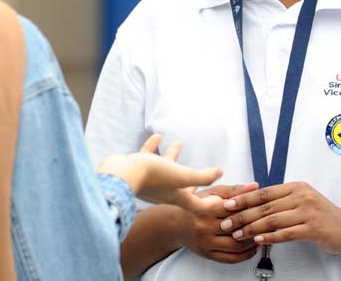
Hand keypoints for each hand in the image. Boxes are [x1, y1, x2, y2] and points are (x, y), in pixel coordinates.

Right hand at [96, 135, 222, 212]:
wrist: (121, 175)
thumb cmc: (152, 177)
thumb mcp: (182, 176)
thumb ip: (202, 176)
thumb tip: (220, 173)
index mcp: (176, 195)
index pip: (197, 205)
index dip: (209, 203)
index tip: (219, 199)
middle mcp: (163, 190)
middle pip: (182, 187)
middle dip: (193, 180)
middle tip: (202, 175)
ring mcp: (149, 180)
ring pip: (164, 167)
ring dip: (172, 156)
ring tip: (179, 143)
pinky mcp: (137, 169)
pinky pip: (148, 156)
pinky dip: (153, 147)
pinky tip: (157, 136)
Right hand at [174, 182, 262, 263]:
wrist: (174, 223)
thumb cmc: (195, 205)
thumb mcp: (212, 192)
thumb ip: (235, 190)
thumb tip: (255, 186)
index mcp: (205, 208)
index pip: (234, 209)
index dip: (251, 208)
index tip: (264, 207)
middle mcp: (204, 227)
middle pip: (237, 228)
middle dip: (256, 225)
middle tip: (269, 222)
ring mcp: (206, 242)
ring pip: (236, 245)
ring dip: (253, 241)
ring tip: (263, 234)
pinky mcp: (207, 254)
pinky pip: (231, 258)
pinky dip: (246, 254)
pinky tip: (253, 247)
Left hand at [219, 182, 340, 255]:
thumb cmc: (321, 216)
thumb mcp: (302, 201)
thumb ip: (281, 200)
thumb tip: (252, 201)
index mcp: (295, 187)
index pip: (264, 192)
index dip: (243, 198)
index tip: (226, 204)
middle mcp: (301, 196)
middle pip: (265, 206)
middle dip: (242, 215)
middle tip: (226, 222)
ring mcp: (308, 212)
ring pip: (273, 220)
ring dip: (252, 228)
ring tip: (238, 235)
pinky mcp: (313, 228)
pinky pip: (287, 233)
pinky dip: (270, 237)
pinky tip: (258, 241)